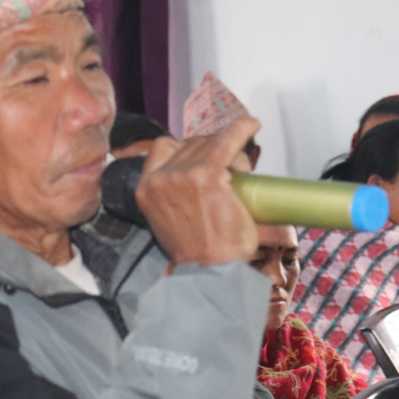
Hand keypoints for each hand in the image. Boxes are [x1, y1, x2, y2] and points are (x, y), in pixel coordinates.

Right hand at [136, 117, 259, 267]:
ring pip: (211, 144)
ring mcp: (183, 173)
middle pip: (191, 144)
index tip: (203, 149)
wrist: (209, 273)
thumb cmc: (196, 253)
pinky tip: (253, 125)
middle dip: (212, 151)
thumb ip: (173, 198)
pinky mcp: (208, 174)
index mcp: (146, 188)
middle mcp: (161, 177)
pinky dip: (242, 129)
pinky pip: (227, 140)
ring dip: (229, 153)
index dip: (185, 145)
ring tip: (240, 172)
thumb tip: (197, 183)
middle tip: (230, 169)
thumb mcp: (167, 221)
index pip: (163, 148)